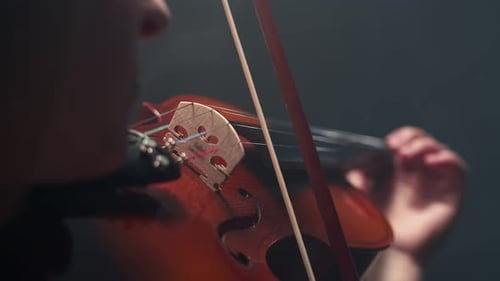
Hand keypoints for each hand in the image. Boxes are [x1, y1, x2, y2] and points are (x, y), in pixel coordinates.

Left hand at [348, 126, 465, 261]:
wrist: (395, 248)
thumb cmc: (383, 223)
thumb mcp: (364, 195)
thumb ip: (358, 179)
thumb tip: (353, 166)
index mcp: (403, 168)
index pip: (408, 140)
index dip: (402, 135)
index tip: (389, 142)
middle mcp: (422, 171)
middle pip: (424, 140)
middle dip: (412, 137)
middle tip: (397, 146)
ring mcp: (438, 180)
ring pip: (440, 150)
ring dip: (425, 145)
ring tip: (408, 154)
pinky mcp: (453, 192)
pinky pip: (458, 167)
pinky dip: (446, 158)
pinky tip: (430, 162)